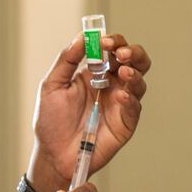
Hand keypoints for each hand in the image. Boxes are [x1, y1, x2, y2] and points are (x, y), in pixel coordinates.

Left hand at [30, 34, 151, 190]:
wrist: (54, 155)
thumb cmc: (51, 121)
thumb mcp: (52, 84)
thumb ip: (67, 59)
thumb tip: (83, 36)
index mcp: (95, 73)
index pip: (113, 50)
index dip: (113, 41)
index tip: (104, 41)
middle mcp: (112, 85)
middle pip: (135, 61)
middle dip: (133, 52)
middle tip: (121, 53)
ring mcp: (120, 104)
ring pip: (139, 82)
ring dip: (134, 73)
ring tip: (123, 72)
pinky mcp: (125, 123)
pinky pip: (135, 107)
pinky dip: (131, 99)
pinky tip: (121, 95)